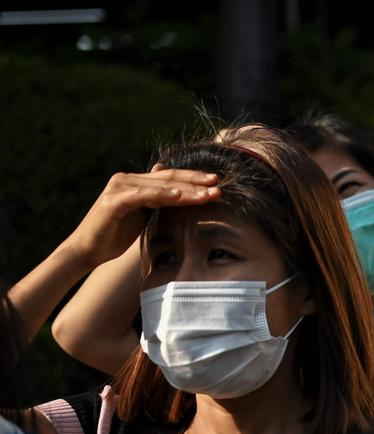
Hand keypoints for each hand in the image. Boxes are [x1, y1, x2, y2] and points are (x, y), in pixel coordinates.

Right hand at [65, 166, 219, 270]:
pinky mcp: (114, 201)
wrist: (88, 250)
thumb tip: (173, 188)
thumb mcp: (142, 215)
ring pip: (159, 186)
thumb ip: (156, 201)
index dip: (193, 179)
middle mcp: (126, 180)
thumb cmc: (115, 235)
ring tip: (207, 194)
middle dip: (195, 182)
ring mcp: (119, 188)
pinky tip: (178, 196)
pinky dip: (161, 195)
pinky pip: (142, 196)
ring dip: (186, 190)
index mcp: (135, 182)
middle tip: (218, 185)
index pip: (170, 178)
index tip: (216, 183)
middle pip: (168, 179)